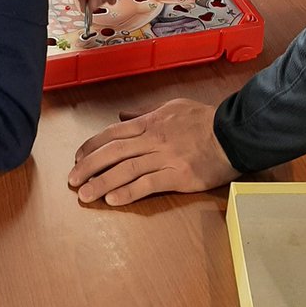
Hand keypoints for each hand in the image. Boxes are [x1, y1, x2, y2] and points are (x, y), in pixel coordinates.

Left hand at [68, 99, 238, 204]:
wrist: (234, 133)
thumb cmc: (205, 120)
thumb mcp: (172, 107)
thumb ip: (145, 113)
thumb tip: (122, 116)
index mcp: (151, 123)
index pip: (112, 134)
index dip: (91, 146)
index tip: (77, 158)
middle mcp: (153, 139)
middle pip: (113, 152)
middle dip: (89, 167)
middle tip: (72, 181)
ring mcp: (165, 158)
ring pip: (126, 170)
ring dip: (102, 183)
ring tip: (84, 195)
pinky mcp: (179, 176)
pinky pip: (149, 184)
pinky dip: (128, 192)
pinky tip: (113, 200)